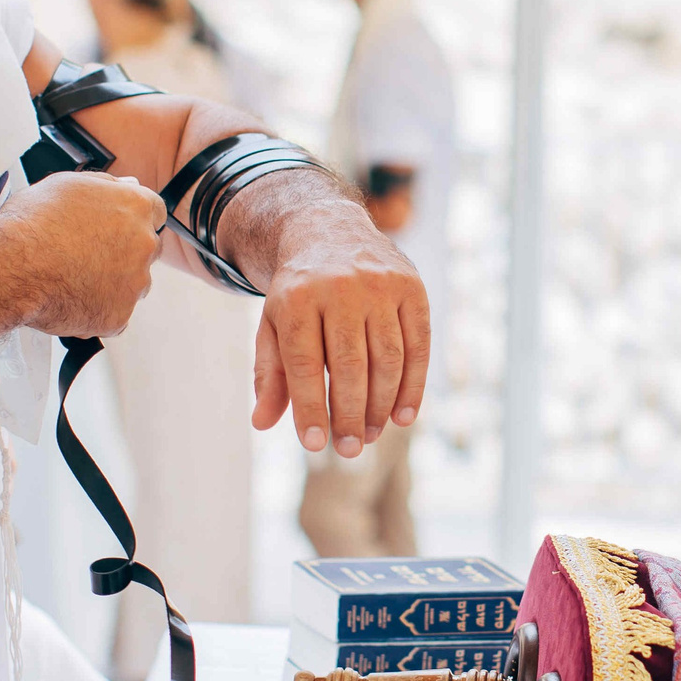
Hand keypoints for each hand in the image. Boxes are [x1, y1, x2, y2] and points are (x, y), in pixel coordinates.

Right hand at [0, 171, 165, 337]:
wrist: (10, 267)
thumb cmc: (32, 223)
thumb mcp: (68, 184)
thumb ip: (107, 185)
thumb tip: (128, 185)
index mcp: (135, 207)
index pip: (154, 212)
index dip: (132, 221)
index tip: (114, 228)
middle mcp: (144, 244)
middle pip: (147, 250)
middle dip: (124, 253)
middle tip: (87, 255)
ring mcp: (134, 283)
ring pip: (133, 285)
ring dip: (112, 283)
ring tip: (72, 278)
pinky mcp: (119, 316)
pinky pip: (115, 314)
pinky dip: (97, 310)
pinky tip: (70, 299)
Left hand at [250, 196, 429, 454]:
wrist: (330, 231)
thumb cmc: (298, 293)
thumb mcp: (274, 326)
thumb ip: (270, 374)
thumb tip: (262, 423)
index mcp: (297, 298)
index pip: (305, 363)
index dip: (311, 407)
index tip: (315, 445)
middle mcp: (340, 288)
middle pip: (350, 365)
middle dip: (350, 414)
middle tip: (349, 450)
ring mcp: (380, 285)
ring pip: (387, 358)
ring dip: (381, 405)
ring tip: (370, 435)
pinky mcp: (411, 286)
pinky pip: (418, 344)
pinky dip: (414, 384)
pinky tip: (403, 415)